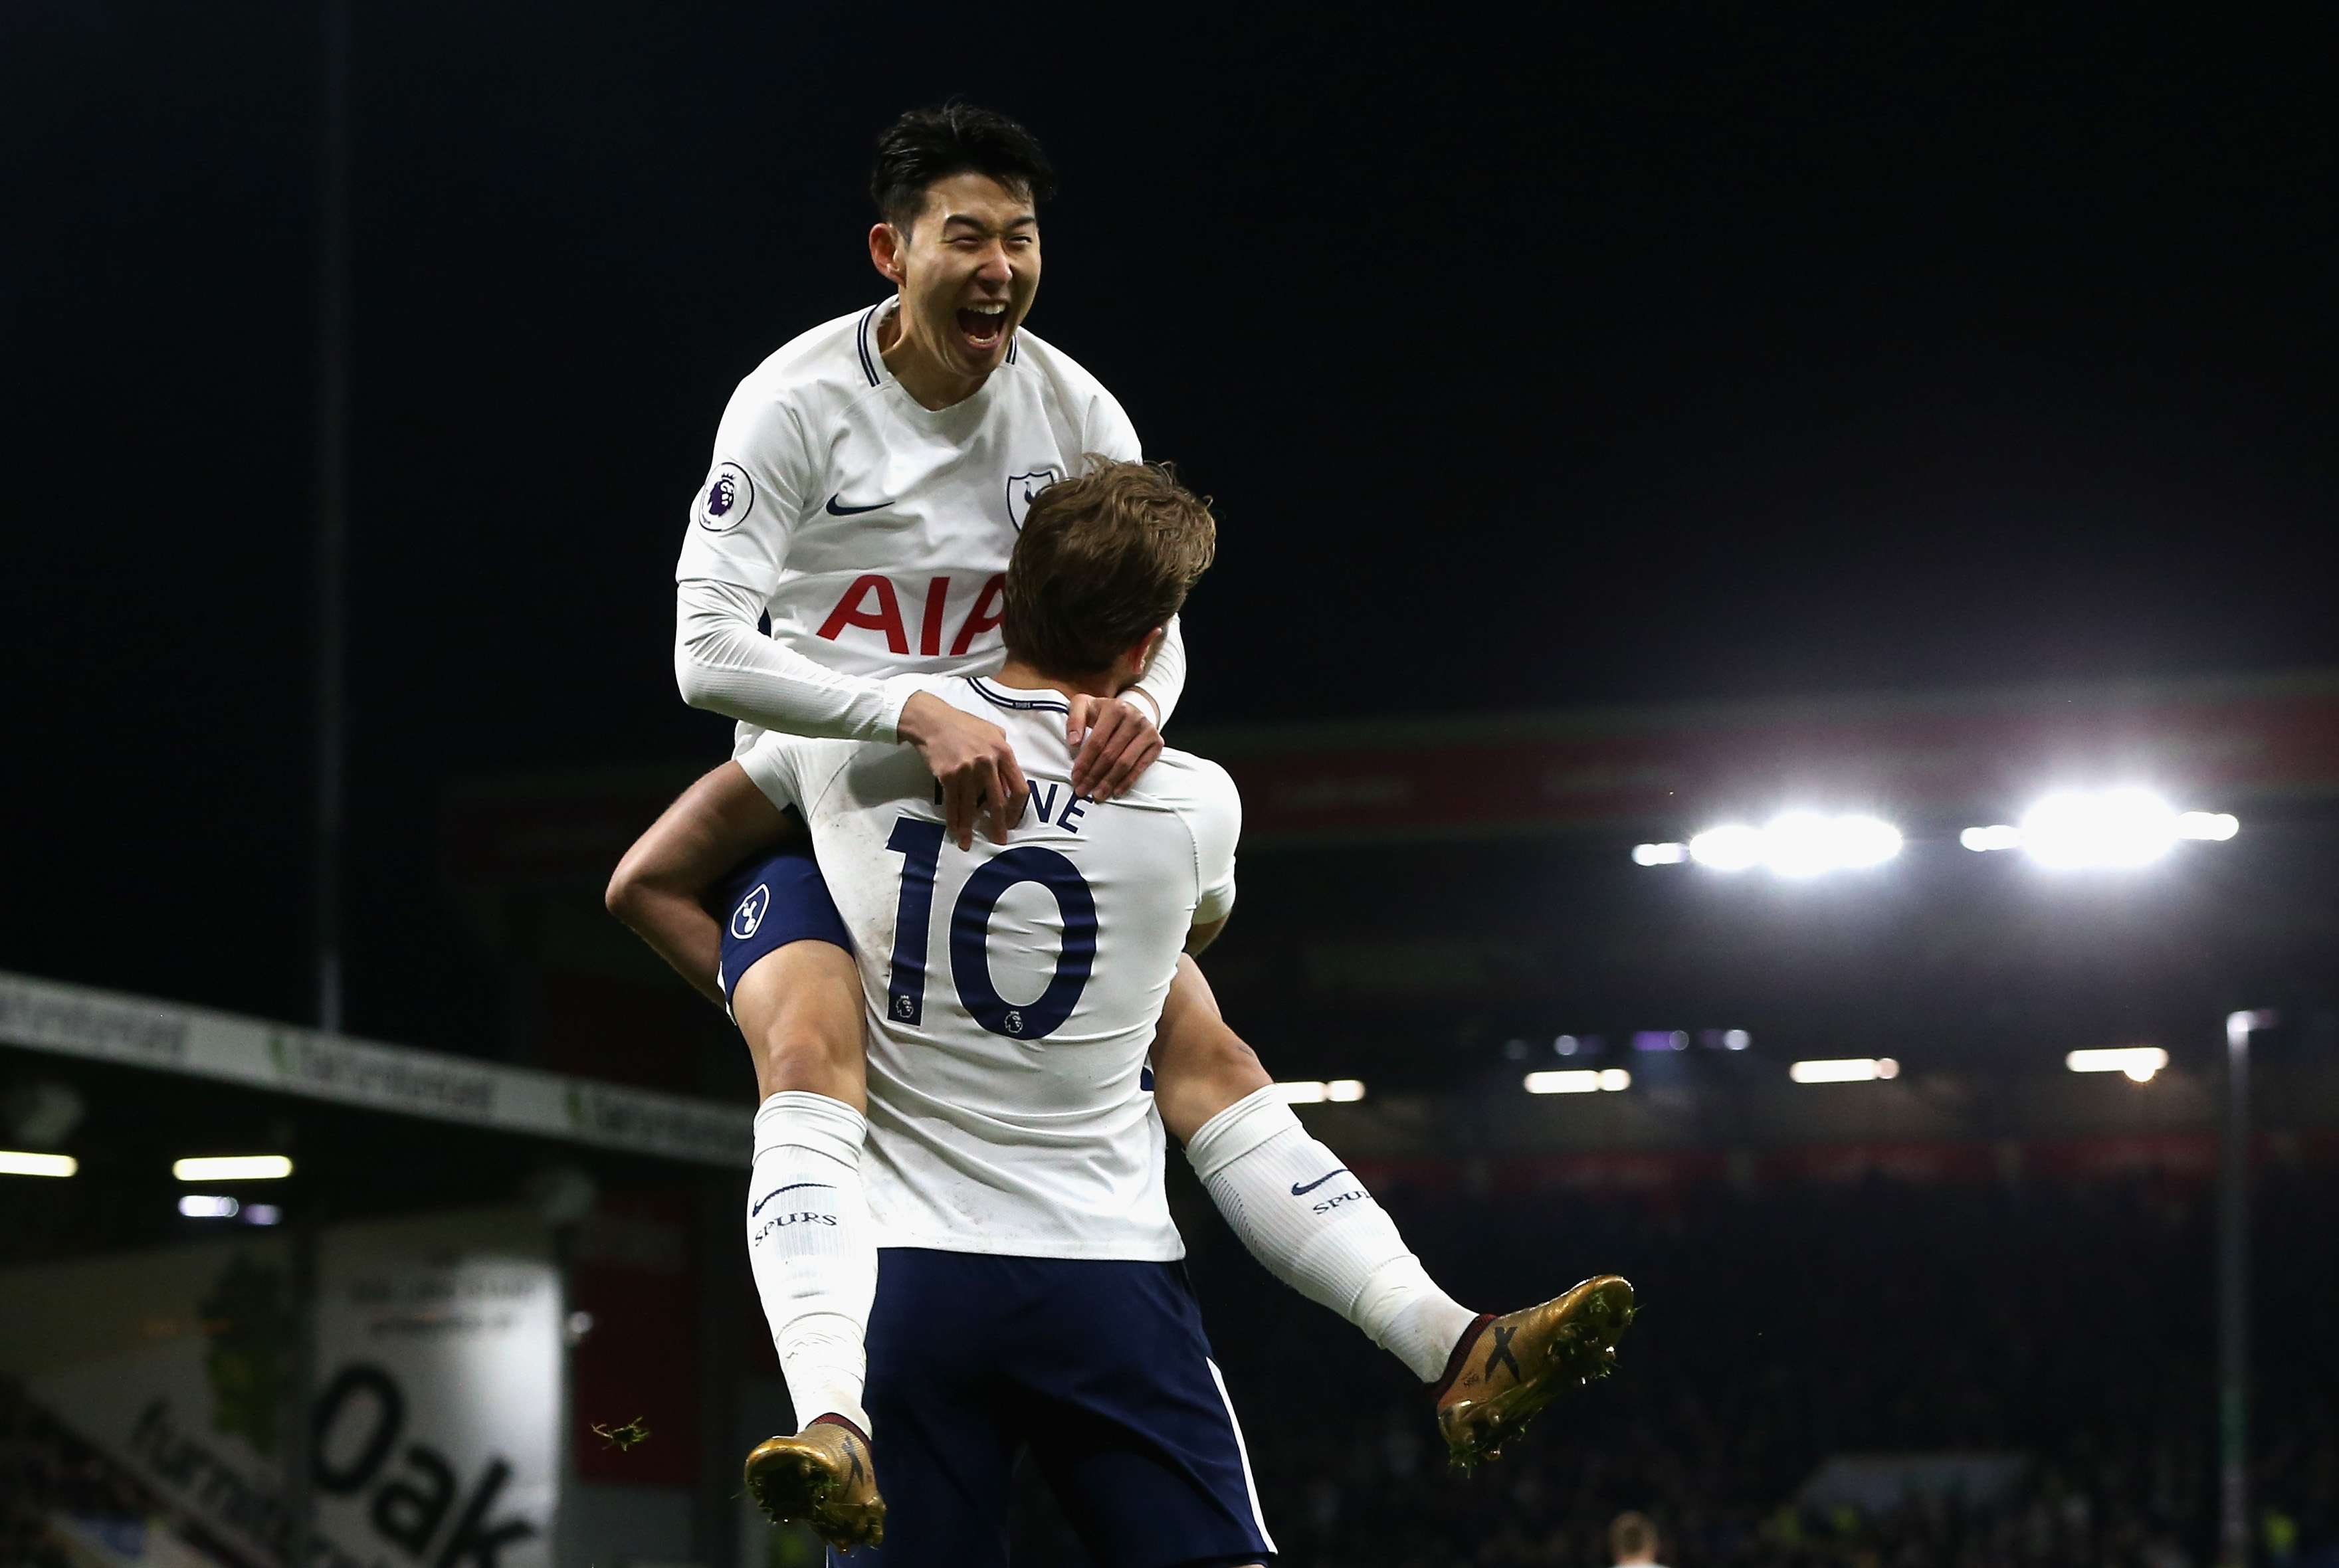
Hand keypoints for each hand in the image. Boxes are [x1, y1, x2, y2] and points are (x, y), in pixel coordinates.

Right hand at [899, 691, 1028, 849]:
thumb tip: (1008, 783)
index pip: (1018, 788)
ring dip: (971, 828)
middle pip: (998, 803)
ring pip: (972, 807)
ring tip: (969, 842)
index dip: (1017, 809)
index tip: (1013, 820)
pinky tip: (955, 831)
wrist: (932, 721)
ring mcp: (967, 770)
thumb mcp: (993, 733)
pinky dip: (954, 820)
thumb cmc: (964, 725)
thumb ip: (1004, 756)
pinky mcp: (948, 776)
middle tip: (999, 839)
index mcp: (1003, 752)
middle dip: (998, 825)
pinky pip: (953, 804)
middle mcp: (987, 763)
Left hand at [1068, 693, 1162, 800]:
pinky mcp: (1157, 743)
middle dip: (1094, 776)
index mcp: (1115, 709)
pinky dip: (1127, 781)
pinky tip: (1116, 791)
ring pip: (1125, 763)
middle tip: (1082, 790)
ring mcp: (1148, 731)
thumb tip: (1073, 742)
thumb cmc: (1101, 712)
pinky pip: (1141, 767)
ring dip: (1109, 782)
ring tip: (1097, 794)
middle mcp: (1135, 718)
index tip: (1075, 778)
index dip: (1084, 762)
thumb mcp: (1083, 706)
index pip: (1097, 741)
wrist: (1128, 711)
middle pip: (1110, 754)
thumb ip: (1074, 720)